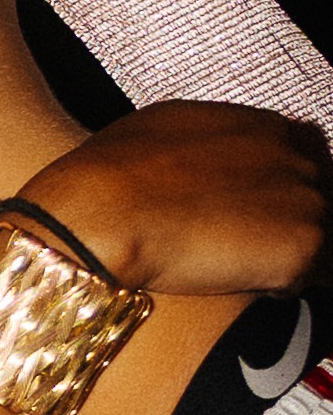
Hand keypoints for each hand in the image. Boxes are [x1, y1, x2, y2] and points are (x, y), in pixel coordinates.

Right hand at [25, 105, 332, 298]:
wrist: (103, 210)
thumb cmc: (114, 172)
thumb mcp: (169, 128)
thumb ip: (213, 140)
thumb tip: (210, 155)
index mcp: (268, 126)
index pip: (308, 157)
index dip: (280, 191)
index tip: (254, 215)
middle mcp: (298, 156)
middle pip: (318, 201)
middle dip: (284, 227)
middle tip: (237, 247)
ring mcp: (307, 200)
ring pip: (316, 243)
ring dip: (279, 259)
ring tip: (226, 265)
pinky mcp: (304, 246)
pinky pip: (303, 280)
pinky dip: (272, 289)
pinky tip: (228, 280)